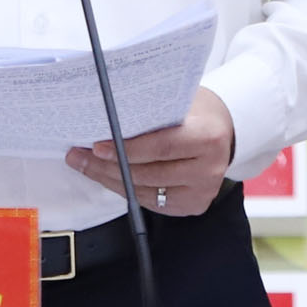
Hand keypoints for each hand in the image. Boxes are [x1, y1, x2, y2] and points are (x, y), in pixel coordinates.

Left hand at [63, 86, 234, 215]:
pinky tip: (109, 177)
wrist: (226, 128)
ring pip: (146, 192)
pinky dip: (128, 190)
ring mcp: (202, 190)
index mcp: (207, 137)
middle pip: (149, 173)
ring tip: (87, 166)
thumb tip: (106, 115)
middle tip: (80, 156)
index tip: (97, 147)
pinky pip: (152, 202)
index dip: (126, 150)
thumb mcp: (181, 101)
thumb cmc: (197, 110)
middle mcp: (209, 168)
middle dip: (108, 167)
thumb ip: (151, 111)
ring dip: (111, 180)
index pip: (161, 146)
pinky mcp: (194, 205)